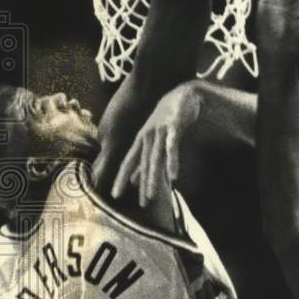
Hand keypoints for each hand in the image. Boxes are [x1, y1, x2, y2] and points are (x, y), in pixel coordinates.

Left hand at [111, 84, 201, 204]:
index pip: (128, 163)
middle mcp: (147, 137)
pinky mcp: (174, 128)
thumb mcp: (154, 139)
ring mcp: (159, 132)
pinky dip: (172, 163)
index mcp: (141, 140)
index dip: (121, 179)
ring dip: (153, 179)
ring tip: (152, 196)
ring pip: (155, 159)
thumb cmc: (168, 119)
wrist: (184, 95)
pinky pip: (172, 148)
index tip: (115, 196)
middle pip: (142, 164)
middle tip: (142, 204)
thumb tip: (133, 180)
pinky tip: (174, 177)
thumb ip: (144, 159)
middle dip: (142, 185)